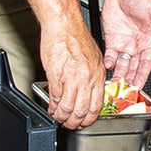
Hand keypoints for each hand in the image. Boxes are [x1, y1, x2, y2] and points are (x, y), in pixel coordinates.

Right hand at [40, 13, 105, 130]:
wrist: (64, 25)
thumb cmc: (76, 37)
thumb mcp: (95, 58)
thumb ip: (94, 76)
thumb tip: (92, 91)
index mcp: (98, 75)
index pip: (96, 105)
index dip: (89, 119)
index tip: (84, 122)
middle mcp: (87, 78)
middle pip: (82, 110)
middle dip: (75, 123)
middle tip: (70, 125)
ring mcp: (72, 78)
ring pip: (68, 107)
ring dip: (62, 117)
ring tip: (58, 118)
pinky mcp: (56, 75)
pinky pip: (56, 97)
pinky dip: (53, 106)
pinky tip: (51, 108)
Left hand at [100, 0, 150, 88]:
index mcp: (150, 42)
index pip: (147, 64)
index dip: (143, 76)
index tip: (139, 87)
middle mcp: (137, 45)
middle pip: (134, 68)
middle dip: (130, 80)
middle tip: (125, 91)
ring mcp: (124, 44)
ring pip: (122, 65)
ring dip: (119, 75)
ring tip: (115, 85)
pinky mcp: (112, 40)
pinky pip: (110, 55)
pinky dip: (109, 62)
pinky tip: (108, 67)